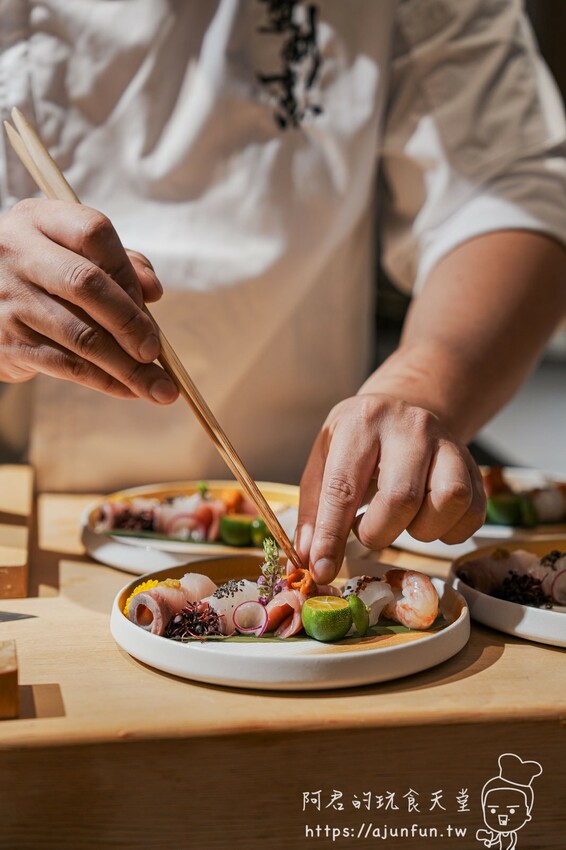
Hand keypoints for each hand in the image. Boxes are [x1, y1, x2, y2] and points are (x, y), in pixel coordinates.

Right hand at [0, 198, 178, 402]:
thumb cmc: (47, 277)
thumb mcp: (75, 255)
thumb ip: (121, 263)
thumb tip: (152, 290)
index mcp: (39, 220)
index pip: (93, 234)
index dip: (127, 269)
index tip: (150, 300)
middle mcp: (18, 253)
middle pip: (85, 284)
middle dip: (129, 321)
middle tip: (155, 350)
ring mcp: (10, 299)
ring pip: (81, 336)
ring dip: (127, 367)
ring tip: (159, 388)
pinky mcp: (8, 342)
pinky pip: (67, 366)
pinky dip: (106, 381)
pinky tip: (130, 389)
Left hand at [296, 394, 485, 582]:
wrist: (405, 408)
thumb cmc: (358, 440)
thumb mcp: (323, 459)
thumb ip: (313, 509)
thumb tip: (311, 558)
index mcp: (362, 424)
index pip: (344, 487)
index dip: (331, 535)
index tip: (322, 569)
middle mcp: (410, 428)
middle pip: (402, 497)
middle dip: (378, 533)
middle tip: (366, 531)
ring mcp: (448, 444)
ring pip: (447, 501)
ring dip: (420, 530)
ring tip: (401, 520)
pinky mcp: (473, 467)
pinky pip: (471, 513)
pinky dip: (448, 532)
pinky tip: (426, 520)